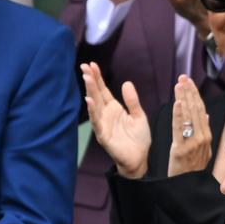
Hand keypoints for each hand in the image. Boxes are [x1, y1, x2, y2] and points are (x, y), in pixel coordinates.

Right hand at [82, 62, 150, 178]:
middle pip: (96, 94)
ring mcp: (103, 124)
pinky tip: (89, 100)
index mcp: (114, 109)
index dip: (98, 78)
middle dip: (90, 80)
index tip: (91, 64)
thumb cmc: (138, 139)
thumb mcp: (139, 115)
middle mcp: (105, 115)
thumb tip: (126, 83)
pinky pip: (97, 122)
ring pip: (94, 105)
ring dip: (89, 91)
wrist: (140, 159)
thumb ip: (132, 101)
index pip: (103, 90)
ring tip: (86, 77)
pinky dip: (92, 111)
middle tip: (84, 65)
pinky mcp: (103, 135)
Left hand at [167, 75, 211, 176]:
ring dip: (184, 98)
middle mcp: (202, 136)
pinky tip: (177, 103)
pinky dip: (179, 115)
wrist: (187, 186)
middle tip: (182, 77)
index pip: (200, 110)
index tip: (188, 82)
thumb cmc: (190, 168)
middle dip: (189, 92)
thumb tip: (205, 114)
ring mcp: (193, 142)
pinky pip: (180, 129)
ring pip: (189, 116)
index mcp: (206, 135)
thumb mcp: (200, 149)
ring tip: (179, 84)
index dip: (194, 94)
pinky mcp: (182, 148)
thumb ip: (202, 131)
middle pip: (196, 109)